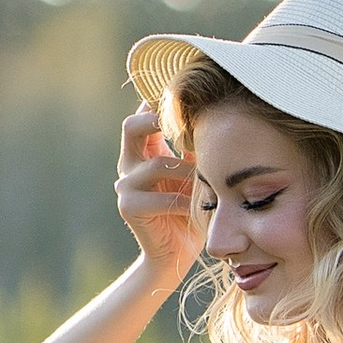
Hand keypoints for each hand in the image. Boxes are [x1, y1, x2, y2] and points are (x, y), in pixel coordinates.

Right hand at [114, 104, 200, 287]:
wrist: (176, 252)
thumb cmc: (191, 209)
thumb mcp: (196, 173)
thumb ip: (197, 149)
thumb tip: (218, 115)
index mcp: (143, 150)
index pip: (143, 114)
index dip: (159, 101)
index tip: (184, 90)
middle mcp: (129, 163)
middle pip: (131, 126)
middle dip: (157, 119)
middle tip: (186, 120)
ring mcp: (125, 184)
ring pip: (157, 165)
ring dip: (188, 172)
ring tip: (211, 180)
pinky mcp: (128, 207)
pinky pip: (161, 197)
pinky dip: (186, 201)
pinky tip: (205, 206)